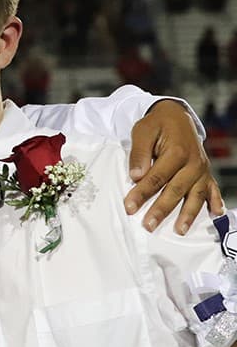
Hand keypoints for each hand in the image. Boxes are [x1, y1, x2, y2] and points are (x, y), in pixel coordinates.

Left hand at [126, 100, 222, 233]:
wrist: (176, 116)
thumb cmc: (156, 125)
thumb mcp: (142, 131)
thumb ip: (139, 153)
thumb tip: (136, 176)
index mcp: (177, 152)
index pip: (157, 177)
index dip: (142, 193)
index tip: (129, 207)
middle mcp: (193, 162)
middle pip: (176, 189)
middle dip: (162, 209)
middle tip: (148, 225)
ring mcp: (201, 169)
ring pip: (195, 194)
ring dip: (189, 213)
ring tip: (180, 230)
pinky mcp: (205, 172)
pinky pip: (212, 189)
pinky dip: (215, 201)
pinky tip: (216, 213)